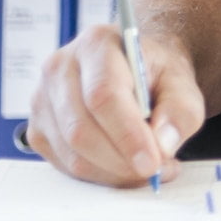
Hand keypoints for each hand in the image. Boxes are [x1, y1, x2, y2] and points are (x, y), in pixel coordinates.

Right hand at [27, 24, 206, 185]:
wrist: (135, 69)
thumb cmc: (155, 73)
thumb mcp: (182, 82)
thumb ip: (181, 110)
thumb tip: (163, 143)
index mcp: (96, 44)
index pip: (103, 95)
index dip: (127, 135)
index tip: (152, 162)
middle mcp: (60, 67)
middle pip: (81, 130)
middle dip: (121, 162)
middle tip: (157, 171)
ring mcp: (42, 99)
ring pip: (72, 154)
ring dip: (113, 173)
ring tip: (149, 168)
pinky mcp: (38, 129)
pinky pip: (65, 166)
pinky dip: (99, 176)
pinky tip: (124, 166)